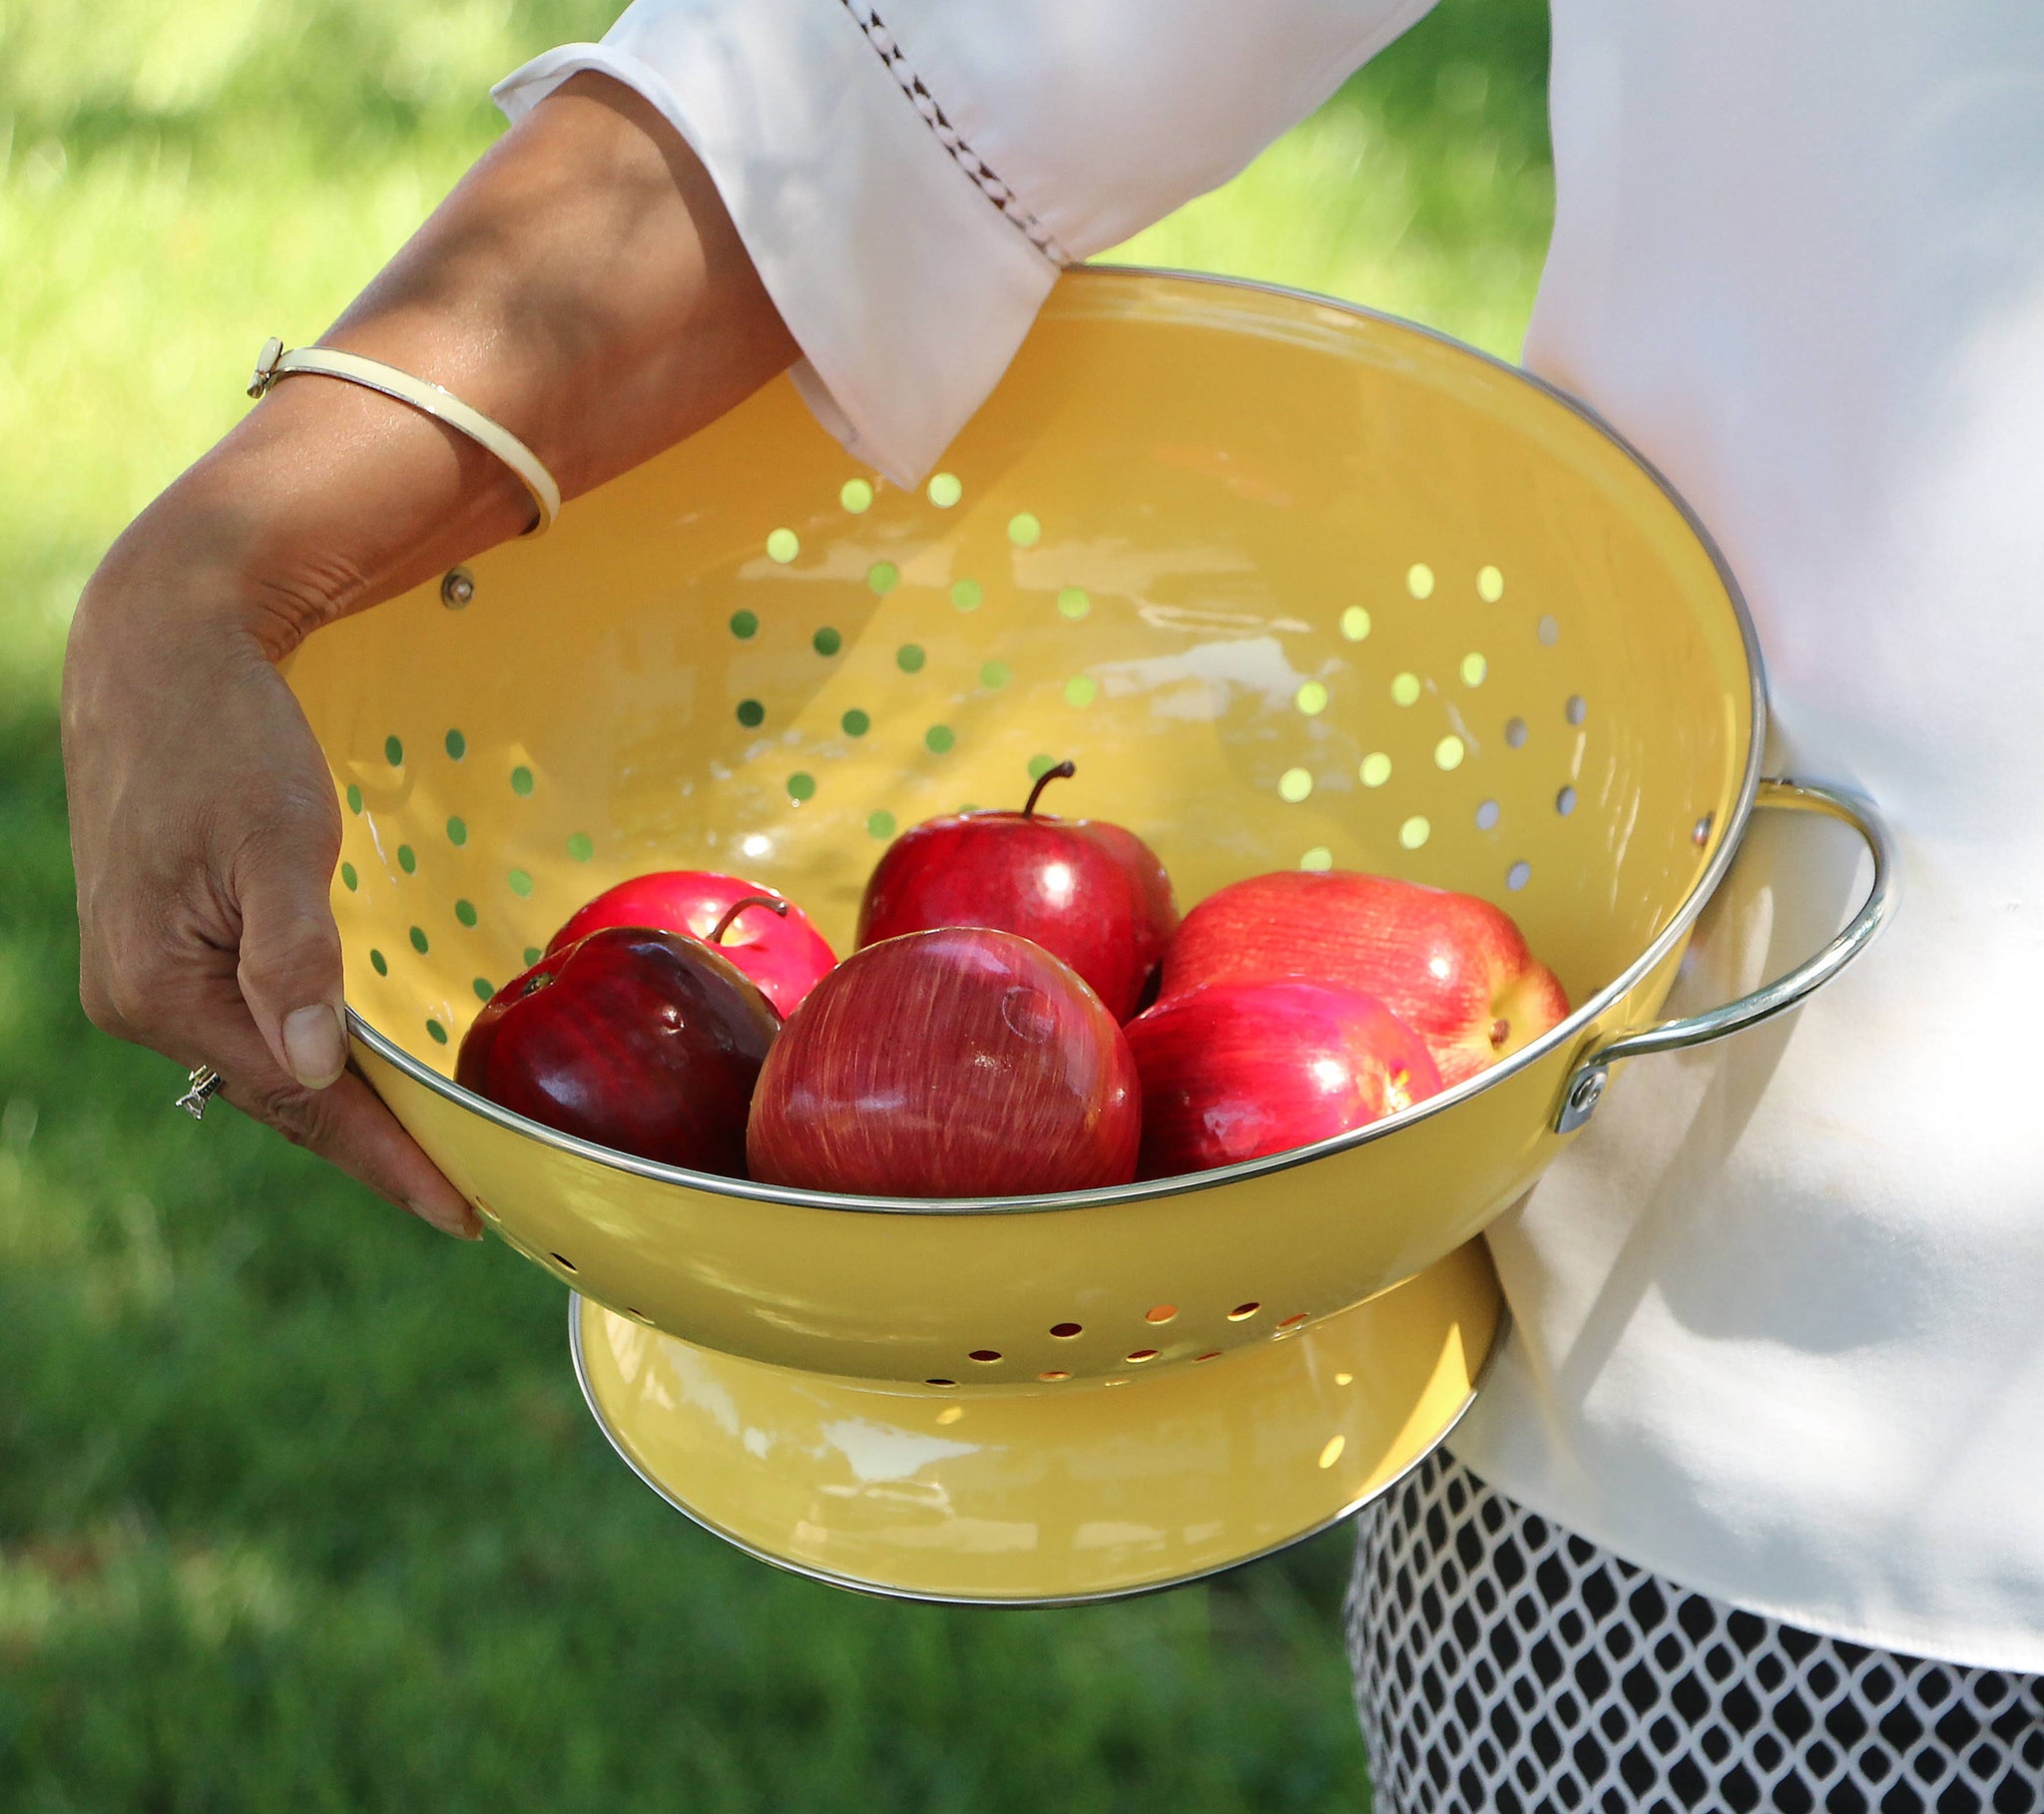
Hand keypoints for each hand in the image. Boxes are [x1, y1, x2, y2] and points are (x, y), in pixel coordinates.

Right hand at [63, 530, 479, 1236]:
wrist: (160, 651)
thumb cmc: (226, 734)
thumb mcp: (276, 839)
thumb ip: (296, 956)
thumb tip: (312, 1068)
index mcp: (158, 987)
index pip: (297, 1101)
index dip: (386, 1160)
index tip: (460, 1214)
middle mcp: (140, 998)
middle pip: (278, 1098)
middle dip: (371, 1147)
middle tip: (463, 1197)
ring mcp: (146, 974)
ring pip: (264, 1066)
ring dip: (342, 1107)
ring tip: (426, 1157)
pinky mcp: (164, 945)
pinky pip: (249, 1026)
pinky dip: (309, 1057)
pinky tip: (357, 1078)